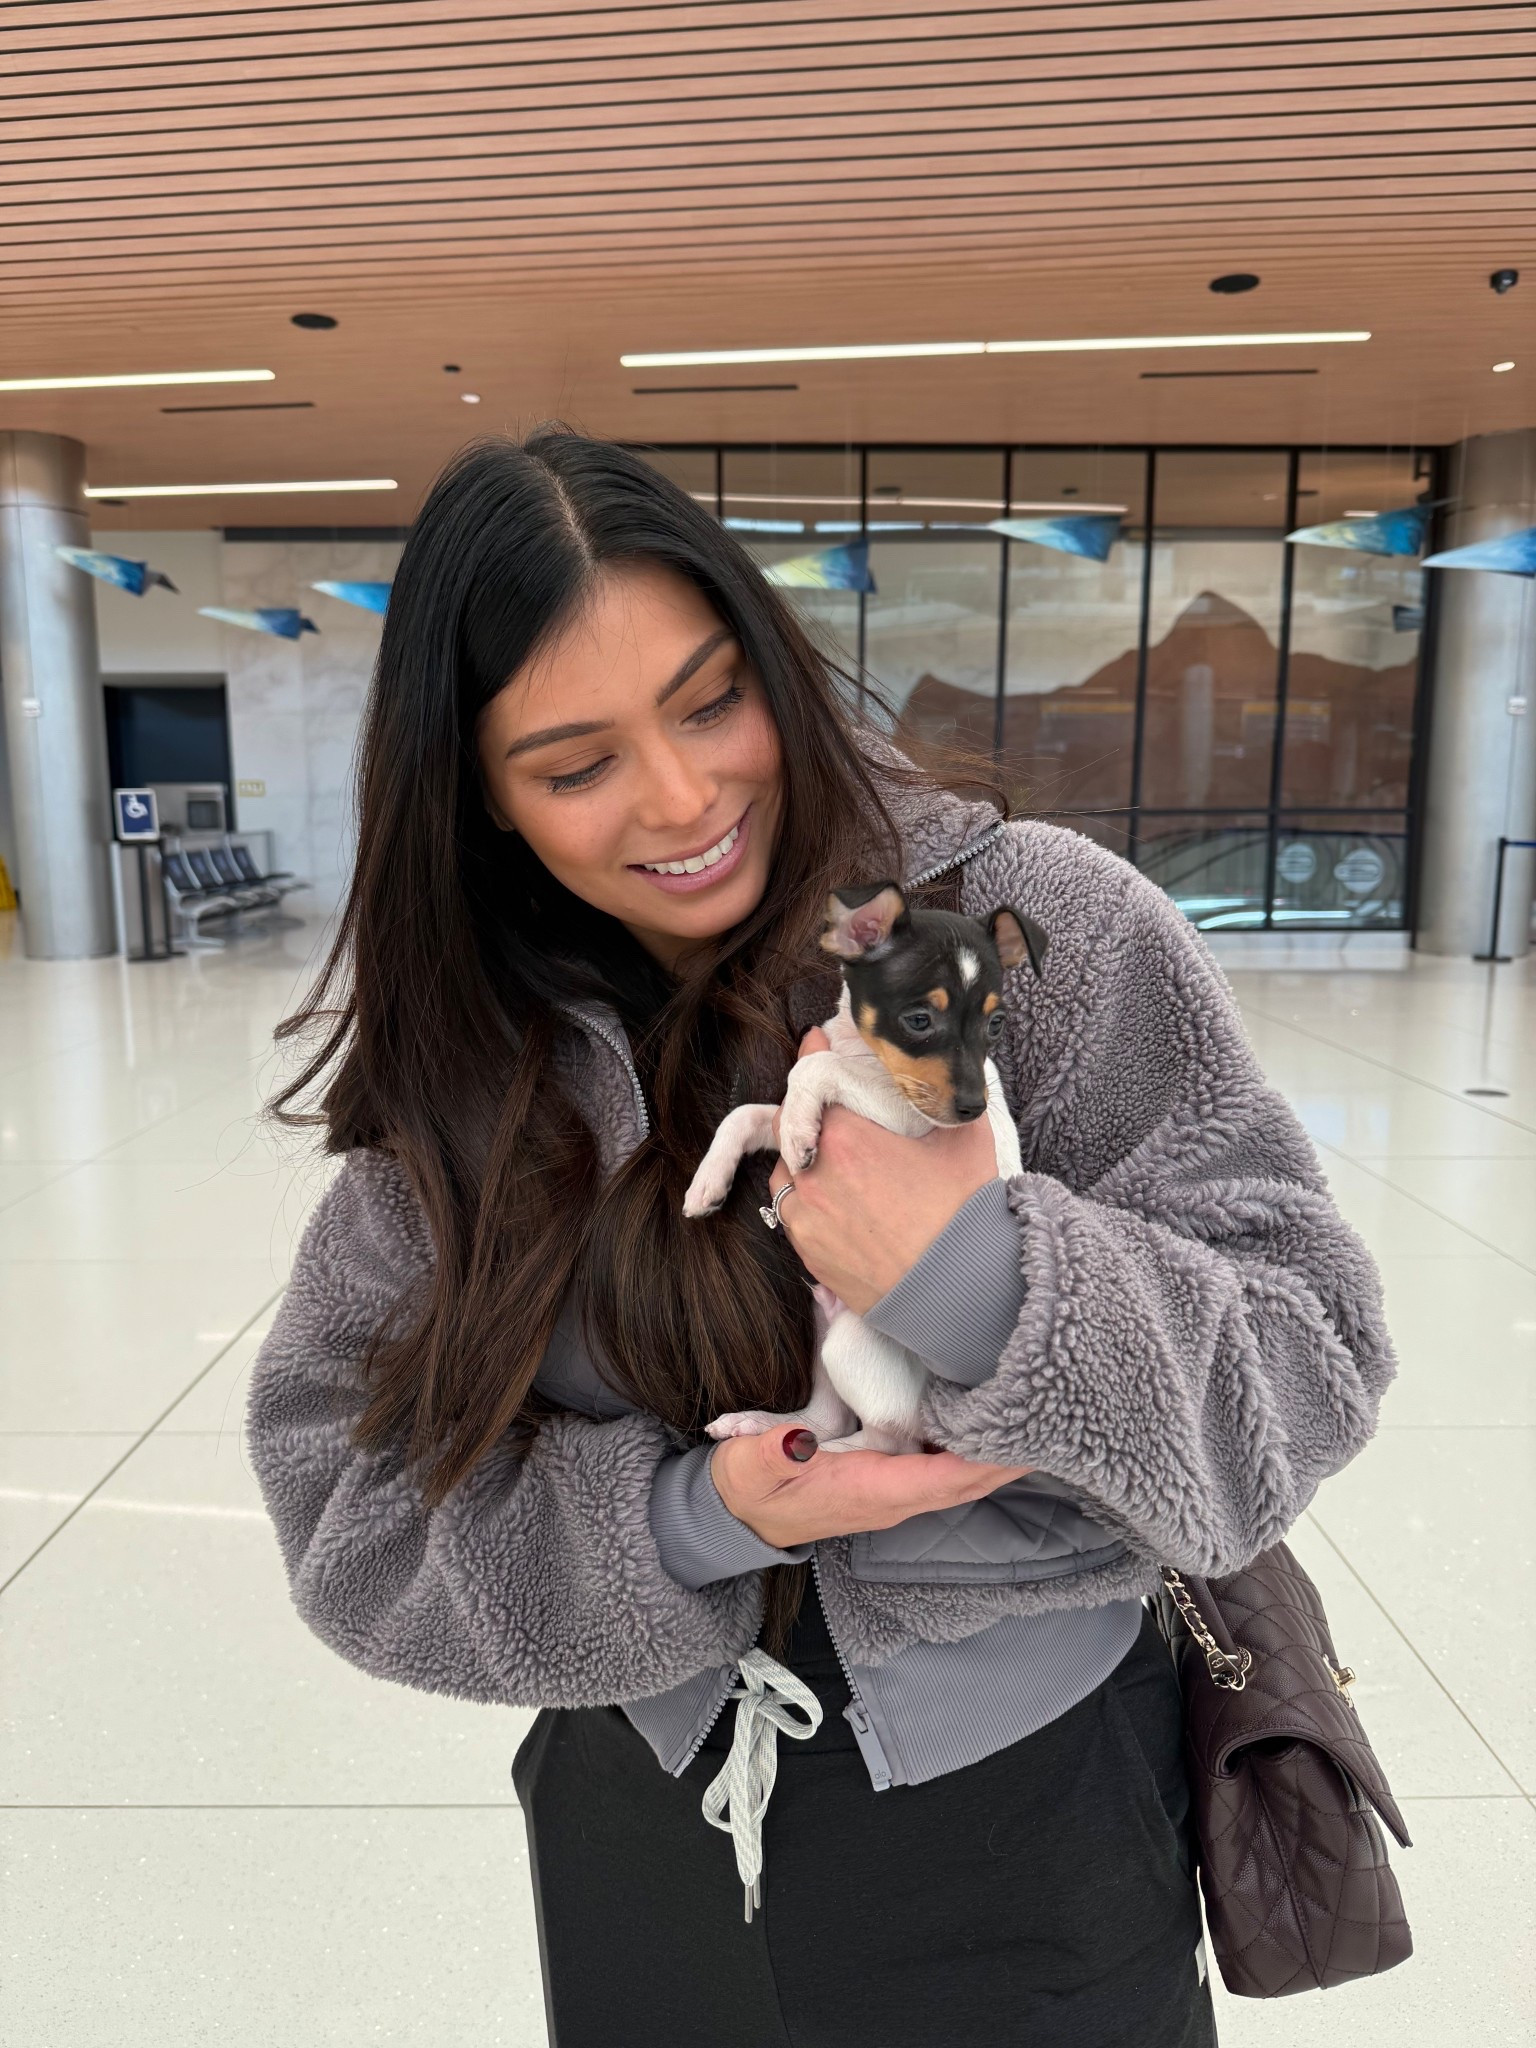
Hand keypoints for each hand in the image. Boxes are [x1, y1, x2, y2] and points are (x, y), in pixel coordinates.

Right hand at [712, 1425, 1032, 1549]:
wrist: (738, 1515)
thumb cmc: (749, 1487)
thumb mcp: (751, 1467)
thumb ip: (771, 1450)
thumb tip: (797, 1439)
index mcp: (871, 1492)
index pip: (944, 1480)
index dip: (988, 1461)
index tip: (1025, 1435)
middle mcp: (893, 1498)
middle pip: (968, 1481)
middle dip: (1010, 1456)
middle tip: (1052, 1415)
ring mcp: (894, 1493)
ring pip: (961, 1477)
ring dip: (999, 1455)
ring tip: (1036, 1415)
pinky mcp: (889, 1482)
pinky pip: (944, 1470)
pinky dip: (974, 1452)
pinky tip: (991, 1424)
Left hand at [768, 1028, 996, 1313]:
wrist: (958, 1292)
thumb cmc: (964, 1213)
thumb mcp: (965, 1139)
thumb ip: (944, 1094)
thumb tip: (944, 1067)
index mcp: (847, 1137)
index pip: (812, 1079)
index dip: (814, 1056)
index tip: (815, 1043)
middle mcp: (814, 1172)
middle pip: (793, 1125)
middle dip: (810, 1113)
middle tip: (836, 1114)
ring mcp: (805, 1214)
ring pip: (786, 1171)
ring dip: (804, 1160)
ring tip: (837, 1164)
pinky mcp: (806, 1251)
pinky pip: (791, 1212)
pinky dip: (805, 1199)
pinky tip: (836, 1202)